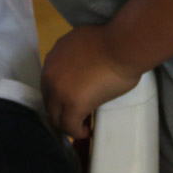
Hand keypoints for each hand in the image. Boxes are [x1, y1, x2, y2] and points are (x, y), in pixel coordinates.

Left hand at [41, 25, 141, 139]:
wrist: (122, 46)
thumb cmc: (111, 41)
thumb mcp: (83, 43)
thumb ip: (74, 55)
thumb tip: (81, 67)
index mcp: (53, 56)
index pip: (49, 83)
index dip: (61, 95)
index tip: (75, 101)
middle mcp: (50, 73)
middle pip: (49, 101)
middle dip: (63, 110)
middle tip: (79, 116)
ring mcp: (59, 89)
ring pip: (56, 116)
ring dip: (69, 123)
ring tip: (83, 126)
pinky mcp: (73, 104)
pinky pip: (69, 126)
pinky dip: (77, 132)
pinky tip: (87, 132)